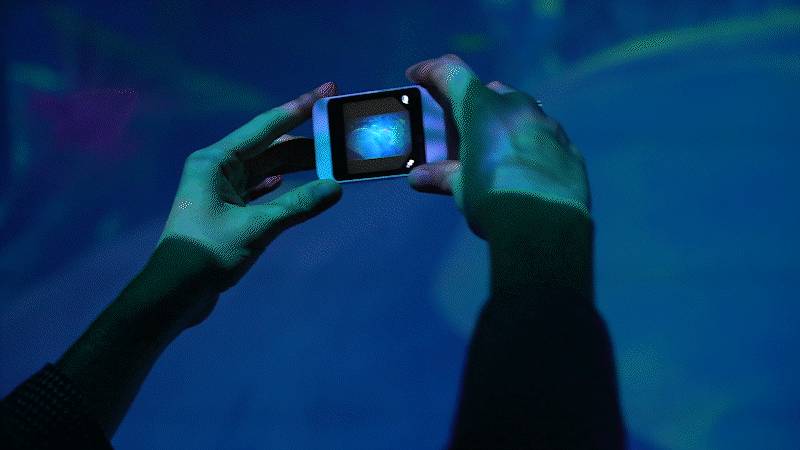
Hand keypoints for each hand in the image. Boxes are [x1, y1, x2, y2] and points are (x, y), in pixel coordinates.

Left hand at [156, 82, 342, 326]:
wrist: (175, 292)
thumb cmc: (208, 254)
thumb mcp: (257, 228)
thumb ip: (297, 206)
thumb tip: (334, 188)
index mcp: (215, 161)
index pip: (266, 126)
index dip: (299, 109)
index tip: (327, 92)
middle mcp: (216, 169)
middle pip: (269, 147)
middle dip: (304, 143)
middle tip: (338, 136)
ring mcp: (219, 190)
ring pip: (265, 169)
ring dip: (295, 167)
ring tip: (327, 161)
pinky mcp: (225, 211)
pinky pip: (257, 189)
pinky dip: (277, 186)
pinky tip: (291, 182)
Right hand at [406, 54, 590, 240]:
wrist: (545, 229)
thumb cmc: (495, 203)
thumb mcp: (462, 189)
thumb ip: (442, 176)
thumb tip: (420, 177)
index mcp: (483, 110)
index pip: (451, 73)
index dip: (431, 71)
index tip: (418, 75)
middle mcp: (517, 109)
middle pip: (490, 93)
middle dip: (474, 106)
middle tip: (463, 131)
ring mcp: (547, 126)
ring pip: (522, 113)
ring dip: (506, 126)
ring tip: (495, 154)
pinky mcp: (568, 149)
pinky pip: (545, 138)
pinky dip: (531, 146)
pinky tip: (525, 170)